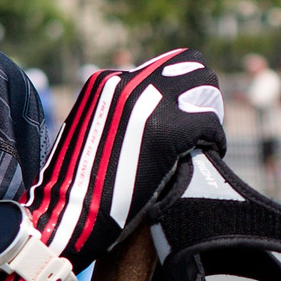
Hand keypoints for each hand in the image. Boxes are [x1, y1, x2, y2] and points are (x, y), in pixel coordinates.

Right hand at [0, 49, 227, 280]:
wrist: (65, 215)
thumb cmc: (76, 185)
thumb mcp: (90, 133)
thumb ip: (115, 116)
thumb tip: (143, 117)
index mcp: (104, 83)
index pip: (164, 64)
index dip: (180, 89)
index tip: (183, 114)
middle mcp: (127, 83)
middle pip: (191, 66)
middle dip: (200, 94)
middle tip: (200, 128)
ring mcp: (148, 103)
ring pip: (206, 89)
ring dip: (209, 114)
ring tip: (205, 143)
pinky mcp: (168, 130)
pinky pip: (209, 122)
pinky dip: (214, 139)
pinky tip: (209, 156)